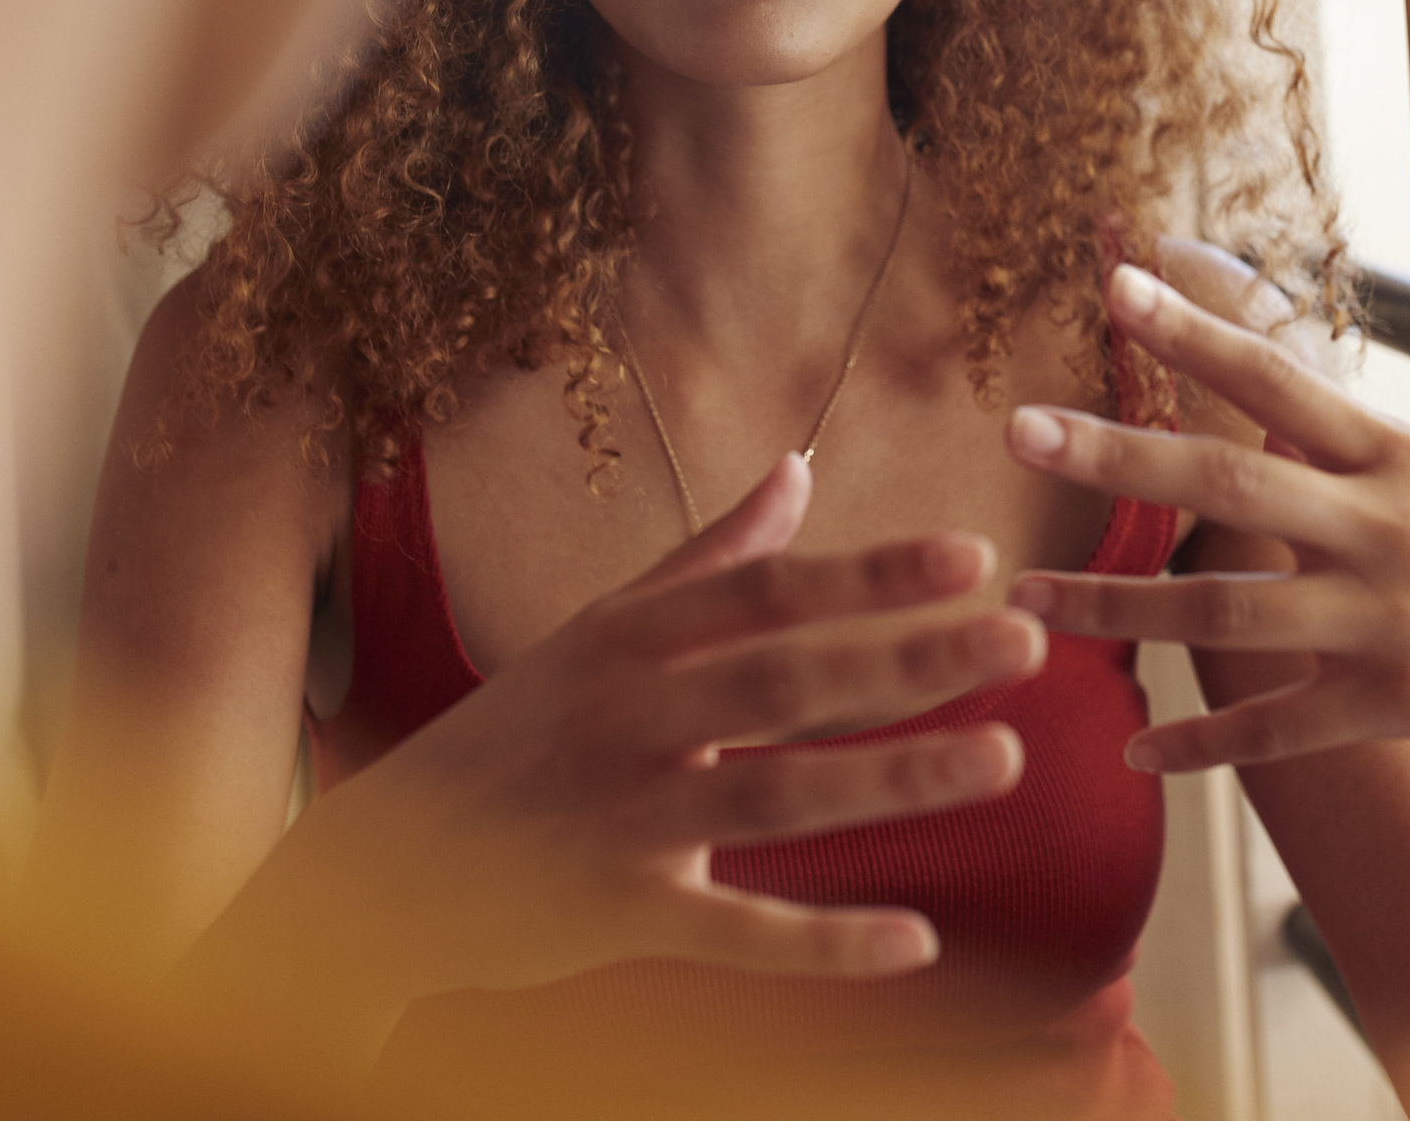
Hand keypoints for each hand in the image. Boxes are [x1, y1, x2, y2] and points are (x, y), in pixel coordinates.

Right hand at [188, 455, 1041, 1047]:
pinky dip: (825, 940)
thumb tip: (798, 469)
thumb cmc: (512, 737)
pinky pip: (737, 931)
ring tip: (1002, 759)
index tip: (972, 554)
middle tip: (1023, 640)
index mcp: (629, 640)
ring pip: (777, 793)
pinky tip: (914, 940)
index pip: (767, 592)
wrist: (385, 866)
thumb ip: (707, 560)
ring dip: (893, 777)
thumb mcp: (597, 633)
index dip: (870, 572)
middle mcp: (628, 716)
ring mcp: (623, 816)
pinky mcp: (620, 914)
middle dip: (910, 659)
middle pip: (787, 680)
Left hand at [1004, 264, 1409, 805]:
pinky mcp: (1400, 702)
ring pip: (1226, 613)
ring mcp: (1388, 618)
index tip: (1115, 280)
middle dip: (1118, 457)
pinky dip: (1204, 742)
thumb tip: (1262, 405)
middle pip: (1228, 485)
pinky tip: (1137, 751)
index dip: (1194, 330)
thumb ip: (1349, 452)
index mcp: (1396, 456)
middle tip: (1020, 429)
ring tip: (1024, 602)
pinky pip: (1280, 726)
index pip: (1278, 376)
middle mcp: (1383, 528)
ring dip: (1116, 610)